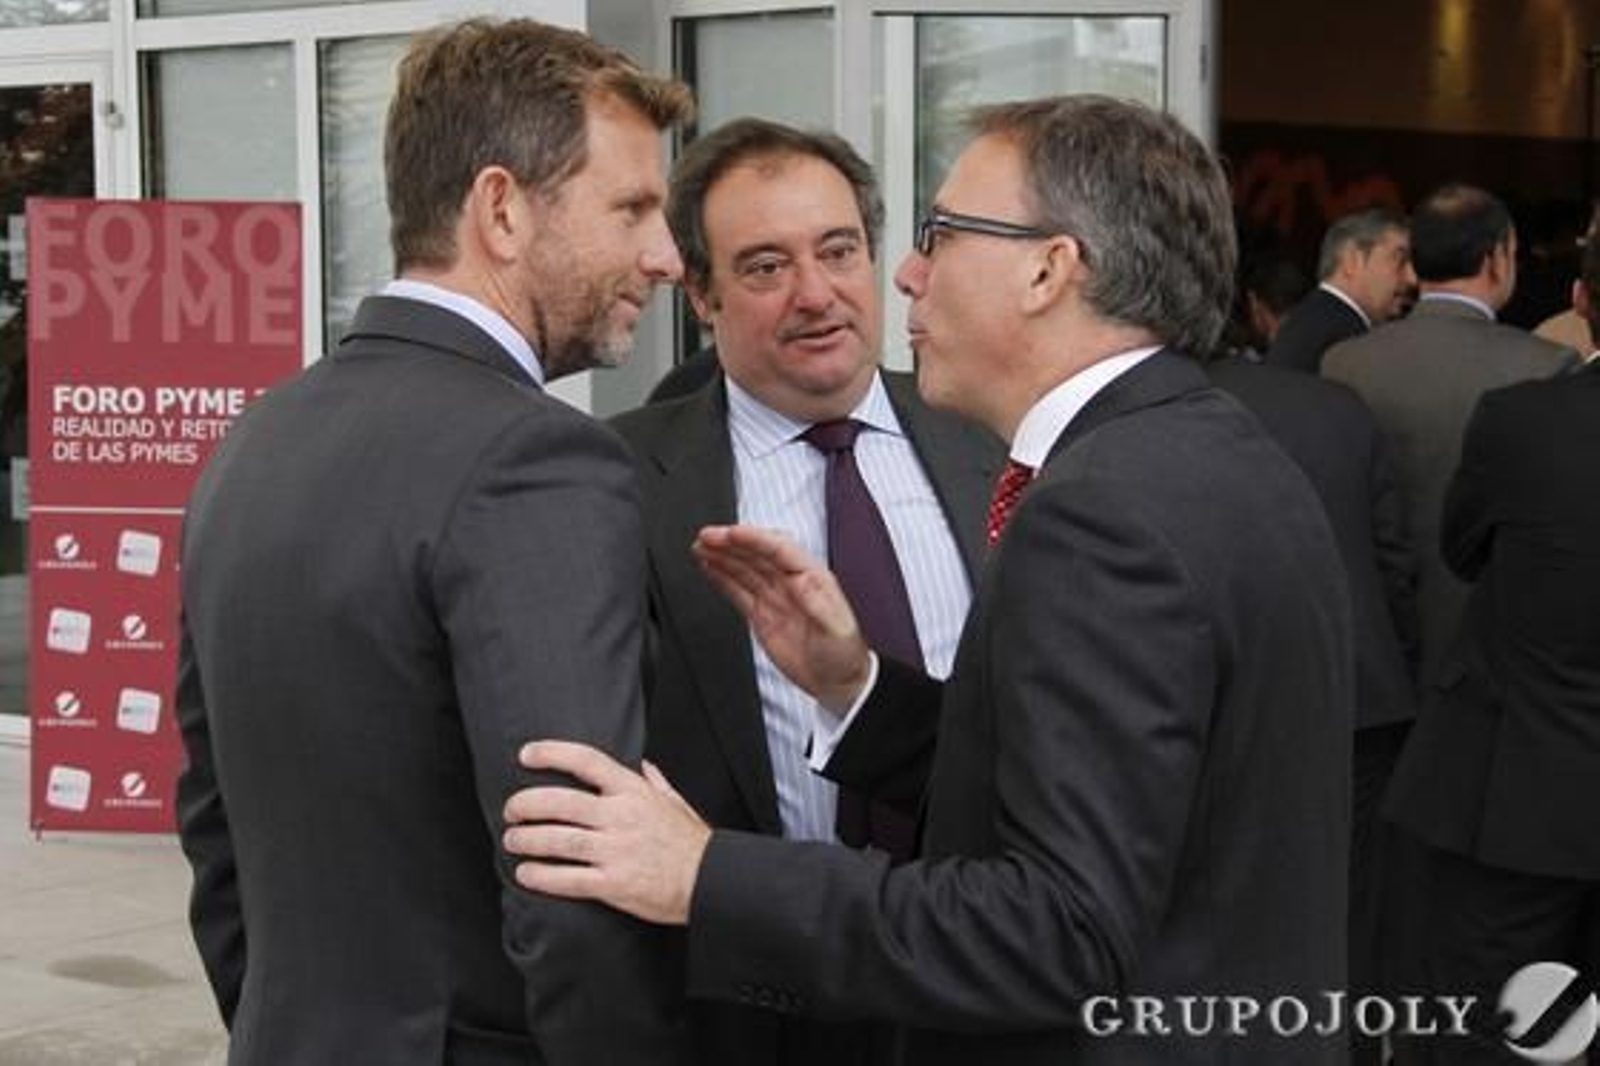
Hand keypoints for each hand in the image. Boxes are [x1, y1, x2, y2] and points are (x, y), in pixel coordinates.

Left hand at [502, 741, 709, 925]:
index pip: (586, 761)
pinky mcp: (615, 884)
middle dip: (527, 804)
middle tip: (510, 810)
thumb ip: (655, 783)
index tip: (525, 754)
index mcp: (634, 791)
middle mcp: (622, 816)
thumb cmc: (692, 843)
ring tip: (511, 841)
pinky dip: (543, 876)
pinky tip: (525, 874)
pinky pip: (570, 878)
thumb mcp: (677, 803)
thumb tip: (644, 766)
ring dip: (528, 840)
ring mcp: (617, 850)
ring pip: (559, 840)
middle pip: (561, 802)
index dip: (552, 753)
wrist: (712, 881)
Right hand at [693, 525, 871, 710]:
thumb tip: (801, 580)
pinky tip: (709, 566)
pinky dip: (722, 577)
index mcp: (812, 578)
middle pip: (757, 554)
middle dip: (731, 543)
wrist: (836, 682)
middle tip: (707, 536)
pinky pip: (738, 590)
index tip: (731, 534)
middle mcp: (791, 582)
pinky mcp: (762, 614)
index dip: (754, 539)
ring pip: (744, 569)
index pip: (779, 550)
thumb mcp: (837, 628)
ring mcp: (774, 597)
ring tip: (700, 546)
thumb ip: (818, 604)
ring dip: (723, 555)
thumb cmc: (843, 653)